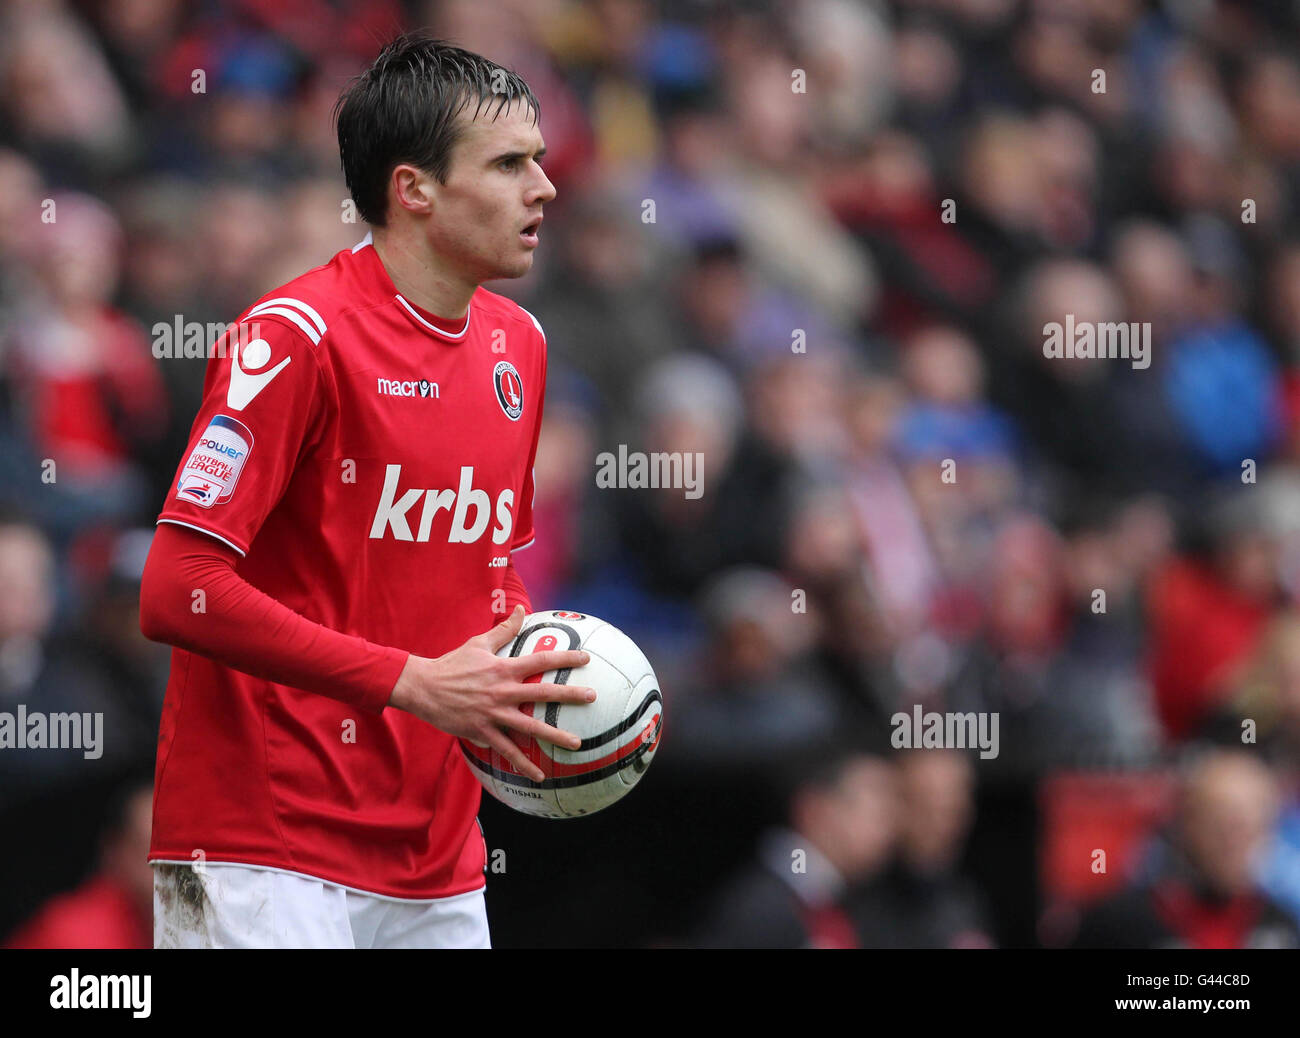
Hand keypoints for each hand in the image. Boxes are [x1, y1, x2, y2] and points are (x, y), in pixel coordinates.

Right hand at [387, 605, 594, 781]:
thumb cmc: (453, 664)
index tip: (586, 658)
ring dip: (555, 736)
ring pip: (530, 727)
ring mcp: (493, 714)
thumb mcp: (479, 642)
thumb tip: (520, 608)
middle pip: (543, 693)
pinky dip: (523, 764)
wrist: (423, 688)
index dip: (565, 657)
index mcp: (504, 668)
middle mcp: (502, 691)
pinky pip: (507, 751)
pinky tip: (539, 775)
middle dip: (570, 696)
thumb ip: (504, 630)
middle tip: (592, 697)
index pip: (541, 660)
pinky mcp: (482, 732)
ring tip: (577, 744)